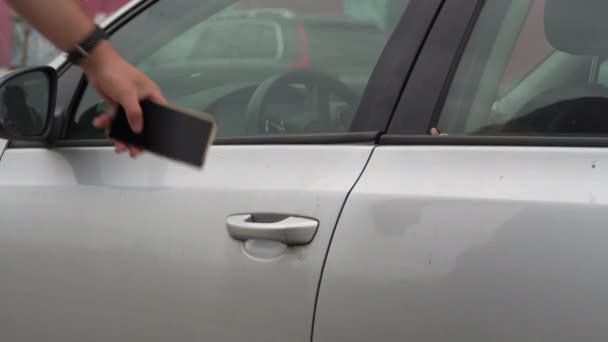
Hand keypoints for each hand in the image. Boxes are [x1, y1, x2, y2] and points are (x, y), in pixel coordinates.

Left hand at [82, 41, 166, 157]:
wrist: (96, 63)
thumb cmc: (116, 73)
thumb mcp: (128, 94)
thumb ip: (134, 113)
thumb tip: (138, 130)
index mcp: (152, 95)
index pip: (159, 115)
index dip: (158, 130)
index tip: (152, 143)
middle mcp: (142, 101)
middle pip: (143, 123)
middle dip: (136, 138)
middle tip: (132, 150)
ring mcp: (129, 103)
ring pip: (127, 124)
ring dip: (120, 134)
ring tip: (116, 145)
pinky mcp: (117, 104)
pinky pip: (114, 118)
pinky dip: (107, 122)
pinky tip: (100, 123)